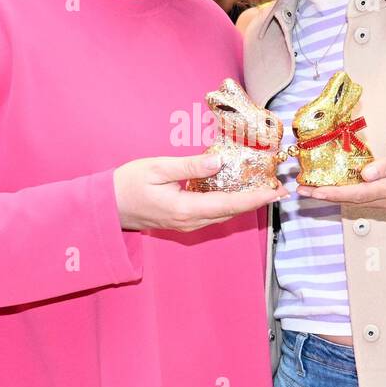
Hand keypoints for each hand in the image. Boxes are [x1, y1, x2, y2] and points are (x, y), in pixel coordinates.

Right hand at [114, 153, 285, 231]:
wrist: (106, 208)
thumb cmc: (127, 184)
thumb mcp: (157, 168)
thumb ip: (189, 166)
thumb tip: (218, 161)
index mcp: (186, 208)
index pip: (230, 203)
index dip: (257, 198)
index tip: (277, 191)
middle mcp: (190, 222)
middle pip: (232, 212)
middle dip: (257, 200)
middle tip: (279, 187)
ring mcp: (187, 225)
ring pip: (224, 215)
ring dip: (245, 203)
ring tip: (264, 189)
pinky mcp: (183, 222)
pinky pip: (213, 214)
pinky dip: (229, 204)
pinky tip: (237, 191)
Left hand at [297, 144, 385, 209]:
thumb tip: (365, 174)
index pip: (356, 193)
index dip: (332, 193)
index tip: (313, 191)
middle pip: (350, 200)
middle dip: (324, 196)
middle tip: (301, 191)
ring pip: (353, 201)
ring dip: (330, 195)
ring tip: (309, 189)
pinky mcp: (385, 197)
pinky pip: (359, 198)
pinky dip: (342, 193)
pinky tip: (330, 187)